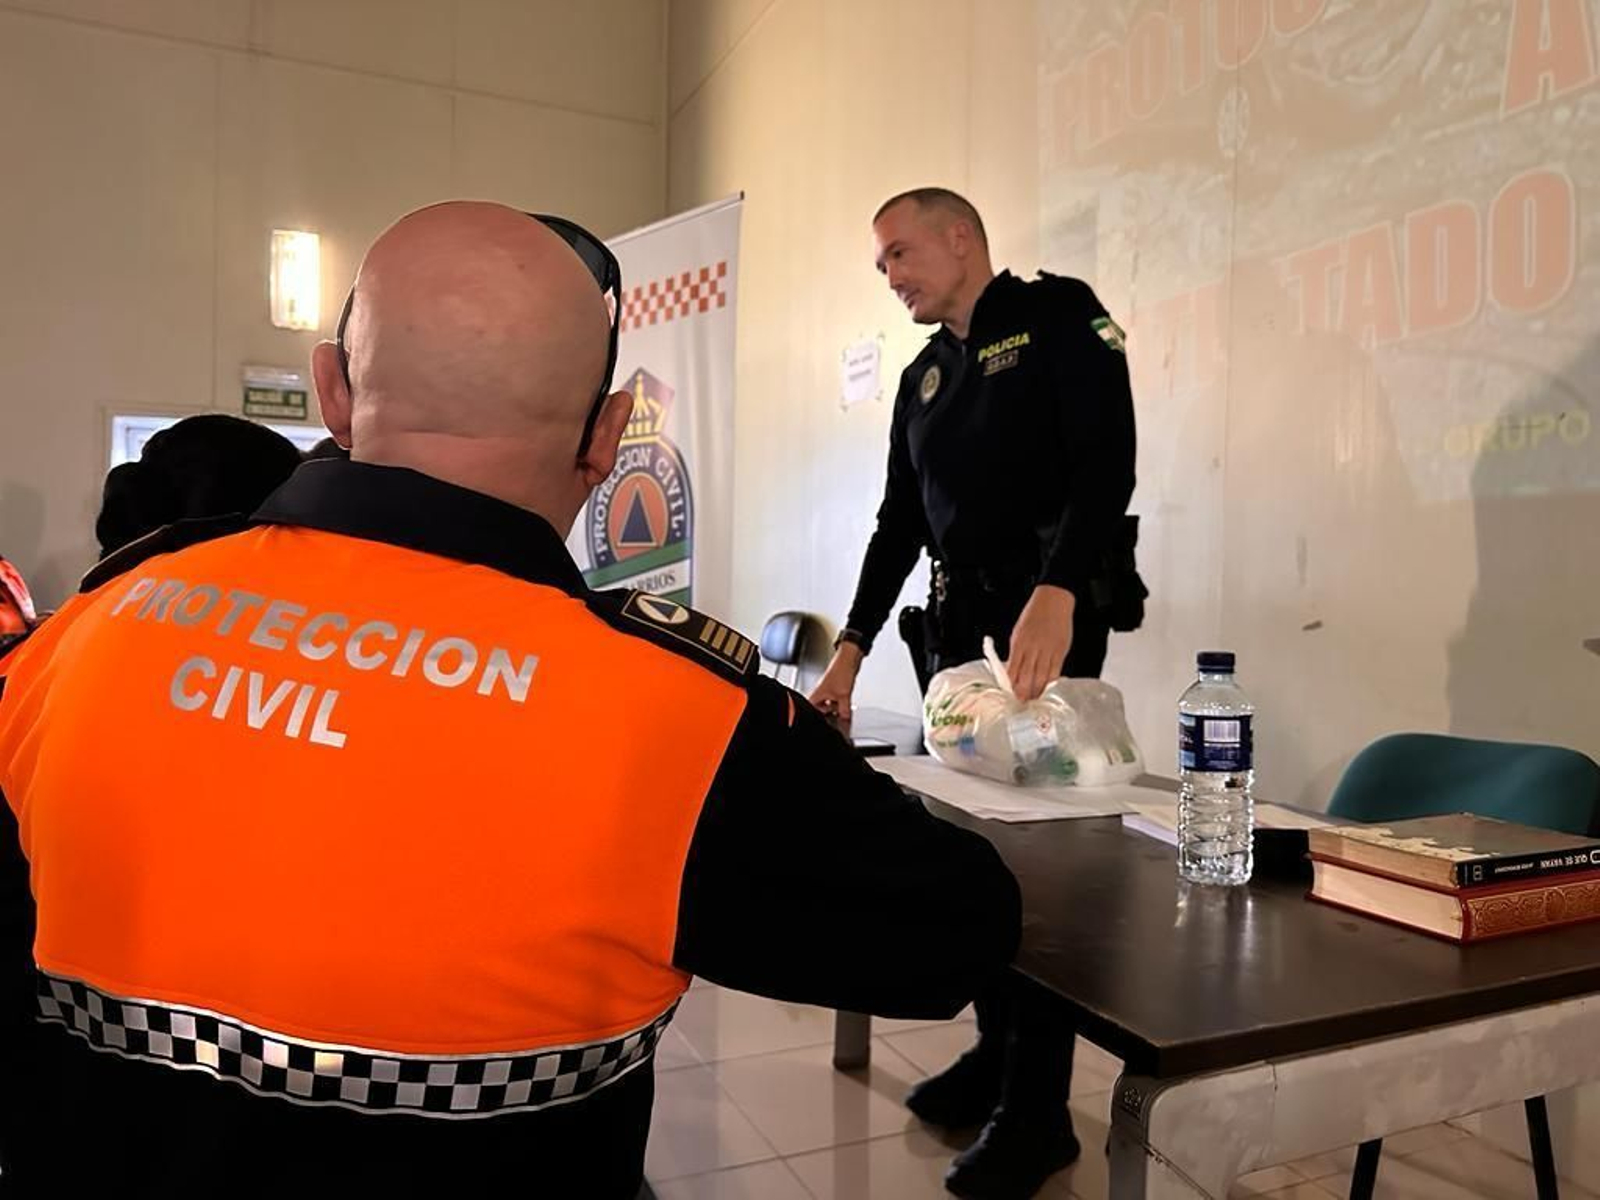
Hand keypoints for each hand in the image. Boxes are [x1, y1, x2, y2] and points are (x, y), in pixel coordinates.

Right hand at [808, 643, 863, 732]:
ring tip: (843, 711)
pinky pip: (836, 701)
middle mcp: (820, 694)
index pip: (810, 711)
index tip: (823, 723)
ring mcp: (827, 691)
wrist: (849, 660)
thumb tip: (844, 721)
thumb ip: (844, 711)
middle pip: (821, 710)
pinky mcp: (835, 689)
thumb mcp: (843, 696)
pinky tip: (846, 705)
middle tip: (835, 717)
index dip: (815, 718)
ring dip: (836, 709)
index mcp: (816, 696)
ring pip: (829, 706)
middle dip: (828, 715)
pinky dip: (840, 704)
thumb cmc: (841, 672)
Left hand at [1006, 585, 1074, 701]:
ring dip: (1037, 691)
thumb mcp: (1018, 633)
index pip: (1013, 670)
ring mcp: (1048, 651)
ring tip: (1034, 702)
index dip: (1011, 686)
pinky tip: (1048, 690)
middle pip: (1027, 677)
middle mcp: (1033, 648)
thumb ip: (1016, 653)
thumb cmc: (1034, 615)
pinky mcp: (1061, 651)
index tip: (1009, 696)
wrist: (1053, 601)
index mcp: (1019, 644)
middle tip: (1021, 704)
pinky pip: (1056, 671)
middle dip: (1023, 693)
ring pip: (1042, 677)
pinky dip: (1051, 683)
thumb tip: (1012, 671)